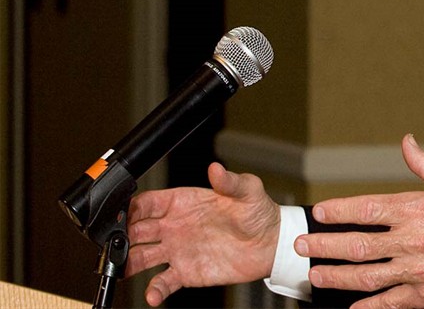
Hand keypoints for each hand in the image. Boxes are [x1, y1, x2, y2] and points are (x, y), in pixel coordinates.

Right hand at [125, 162, 281, 305]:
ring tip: (121, 270)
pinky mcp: (185, 272)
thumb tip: (216, 168)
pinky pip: (163, 282)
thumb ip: (230, 182)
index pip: (147, 203)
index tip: (120, 214)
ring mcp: (177, 250)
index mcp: (182, 202)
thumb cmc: (258, 212)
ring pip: (141, 256)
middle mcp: (174, 226)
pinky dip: (154, 289)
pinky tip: (152, 294)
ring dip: (128, 263)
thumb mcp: (247, 191)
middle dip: (121, 235)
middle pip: (136, 230)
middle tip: (112, 243)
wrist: (270, 244)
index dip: (131, 208)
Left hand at [296, 135, 423, 307]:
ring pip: (367, 276)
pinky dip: (367, 306)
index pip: (368, 209)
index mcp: (420, 209)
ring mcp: (419, 272)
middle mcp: (415, 241)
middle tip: (302, 246)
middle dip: (324, 246)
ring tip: (315, 275)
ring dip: (336, 276)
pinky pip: (390, 302)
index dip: (339, 211)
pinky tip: (350, 306)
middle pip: (358, 245)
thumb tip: (407, 143)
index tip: (320, 212)